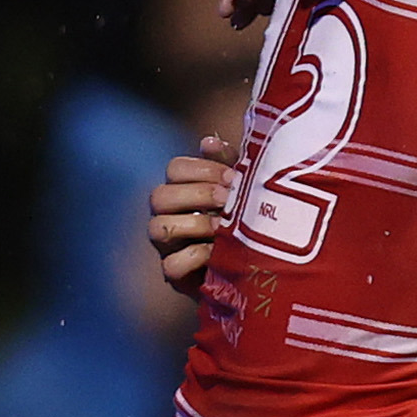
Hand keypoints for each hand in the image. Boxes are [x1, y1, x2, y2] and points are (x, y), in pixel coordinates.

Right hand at [149, 138, 237, 297]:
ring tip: (223, 227)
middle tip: (227, 199)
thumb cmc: (249, 223)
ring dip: (194, 223)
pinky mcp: (177, 276)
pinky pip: (171, 265)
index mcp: (184, 190)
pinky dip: (195, 257)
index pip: (175, 168)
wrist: (259, 270)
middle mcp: (168, 216)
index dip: (201, 168)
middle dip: (197, 193)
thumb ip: (231, 165)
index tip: (233, 176)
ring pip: (158, 228)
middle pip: (160, 195)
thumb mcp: (245, 191)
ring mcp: (168, 247)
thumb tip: (209, 141)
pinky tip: (217, 253)